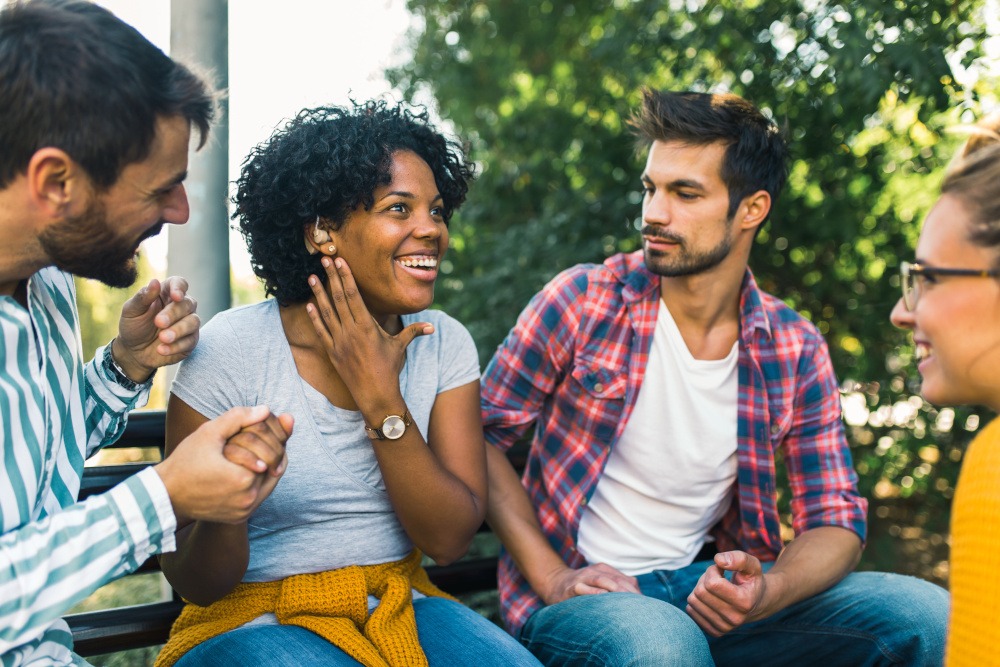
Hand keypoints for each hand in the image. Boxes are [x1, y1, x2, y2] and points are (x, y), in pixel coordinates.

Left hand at [114, 276, 199, 381]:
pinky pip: (190, 341)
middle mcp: (180, 307)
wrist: (133, 352)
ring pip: (194, 321)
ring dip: (179, 330)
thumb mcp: (131, 311)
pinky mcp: (190, 341)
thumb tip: (155, 281)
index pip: (179, 283)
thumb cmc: (133, 327)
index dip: (180, 288)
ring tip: (162, 338)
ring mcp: (187, 323)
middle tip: (158, 323)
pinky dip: (176, 346)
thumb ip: (142, 297)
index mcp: (166, 294)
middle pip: (187, 303)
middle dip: (173, 313)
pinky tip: (161, 350)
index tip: (176, 296)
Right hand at [155, 405, 292, 525]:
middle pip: (275, 467)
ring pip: (269, 482)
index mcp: (244, 479)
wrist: (164, 495)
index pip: (274, 450)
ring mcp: (244, 512)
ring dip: (267, 464)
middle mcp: (248, 500)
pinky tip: (250, 464)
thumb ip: (239, 418)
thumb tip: (265, 410)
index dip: (271, 434)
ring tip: (258, 447)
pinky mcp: (238, 518)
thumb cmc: (185, 462)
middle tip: (266, 434)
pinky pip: (258, 496)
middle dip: (272, 448)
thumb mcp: (209, 433)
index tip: (264, 424)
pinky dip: (258, 480)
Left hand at [305, 257, 432, 407]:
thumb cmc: (389, 369)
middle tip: (323, 260)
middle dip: (331, 278)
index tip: (339, 262)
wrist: (375, 394)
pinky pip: (321, 331)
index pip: (354, 296)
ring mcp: (339, 342)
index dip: (346, 277)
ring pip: (327, 312)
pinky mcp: (332, 352)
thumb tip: (432, 327)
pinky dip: (315, 318)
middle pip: (339, 298)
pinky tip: (309, 305)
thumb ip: (414, 332)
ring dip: (319, 293)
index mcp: (367, 326)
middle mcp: (351, 331)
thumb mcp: (400, 347)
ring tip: (311, 277)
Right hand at [539, 563, 639, 604]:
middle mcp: (595, 571)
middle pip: (616, 579)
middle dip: (628, 591)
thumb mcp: (601, 582)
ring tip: (625, 599)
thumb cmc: (583, 587)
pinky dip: (594, 592)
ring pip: (601, 580)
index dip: (636, 592)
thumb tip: (639, 596)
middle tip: (639, 605)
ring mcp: (583, 578)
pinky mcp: (572, 587)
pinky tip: (603, 597)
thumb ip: (618, 586)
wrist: (555, 584)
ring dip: (614, 588)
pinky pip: (584, 588)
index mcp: (605, 570)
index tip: (645, 605)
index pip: (626, 580)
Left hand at [686, 551, 766, 635]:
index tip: (721, 570)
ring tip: (714, 588)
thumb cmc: (751, 581)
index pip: (712, 584)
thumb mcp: (752, 565)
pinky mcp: (713, 631)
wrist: (757, 603)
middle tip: (717, 578)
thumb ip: (739, 558)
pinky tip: (711, 599)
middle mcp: (734, 619)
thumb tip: (718, 559)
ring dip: (700, 589)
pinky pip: (690, 611)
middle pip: (700, 592)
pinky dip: (697, 600)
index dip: (713, 571)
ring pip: (693, 601)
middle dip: (705, 579)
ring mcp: (723, 628)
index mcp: (744, 602)